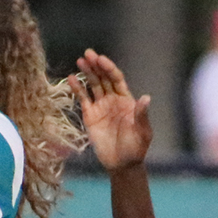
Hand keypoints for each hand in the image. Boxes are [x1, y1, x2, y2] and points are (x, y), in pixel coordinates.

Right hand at [73, 48, 152, 170]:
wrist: (122, 164)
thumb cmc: (136, 147)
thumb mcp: (142, 131)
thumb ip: (141, 115)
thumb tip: (145, 97)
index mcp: (126, 100)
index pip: (116, 79)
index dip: (109, 68)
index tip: (101, 59)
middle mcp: (112, 99)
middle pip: (103, 78)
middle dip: (96, 66)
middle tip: (88, 53)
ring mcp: (100, 107)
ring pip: (93, 85)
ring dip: (87, 73)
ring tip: (80, 61)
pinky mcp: (90, 116)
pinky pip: (83, 99)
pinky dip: (77, 88)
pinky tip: (71, 78)